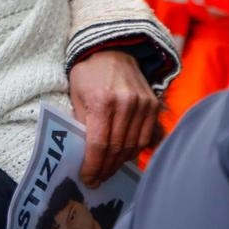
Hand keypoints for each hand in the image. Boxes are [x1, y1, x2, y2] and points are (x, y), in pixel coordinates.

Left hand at [69, 50, 159, 187]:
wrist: (114, 49)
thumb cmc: (88, 73)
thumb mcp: (75, 94)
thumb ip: (80, 122)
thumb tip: (83, 153)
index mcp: (102, 101)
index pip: (99, 143)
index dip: (93, 165)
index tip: (87, 177)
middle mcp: (126, 103)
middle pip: (117, 148)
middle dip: (105, 168)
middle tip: (96, 179)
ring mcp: (143, 105)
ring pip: (133, 146)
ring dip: (120, 163)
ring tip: (107, 171)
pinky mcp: (153, 105)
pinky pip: (146, 137)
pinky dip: (135, 151)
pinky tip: (123, 157)